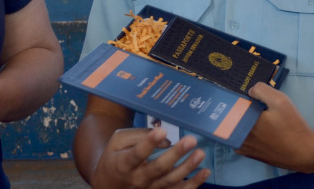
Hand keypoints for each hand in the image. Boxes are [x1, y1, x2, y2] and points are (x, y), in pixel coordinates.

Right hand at [91, 128, 209, 188]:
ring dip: (187, 168)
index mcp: (124, 164)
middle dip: (175, 154)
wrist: (109, 184)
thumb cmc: (116, 157)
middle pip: (158, 169)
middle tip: (190, 140)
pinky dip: (193, 184)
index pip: (136, 155)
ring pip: (170, 182)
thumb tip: (166, 139)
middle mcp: (137, 180)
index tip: (161, 130)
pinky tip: (204, 172)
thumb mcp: (118, 141)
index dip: (148, 143)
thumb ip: (139, 136)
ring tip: (200, 153)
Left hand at [236, 83, 313, 171]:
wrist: (304, 153)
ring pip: (235, 127)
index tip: (244, 93)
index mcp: (243, 123)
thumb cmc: (292, 126)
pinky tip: (261, 126)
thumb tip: (249, 92)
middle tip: (254, 102)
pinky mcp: (249, 154)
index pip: (230, 105)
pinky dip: (246, 130)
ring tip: (259, 113)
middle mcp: (237, 137)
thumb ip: (261, 90)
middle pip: (231, 117)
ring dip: (242, 119)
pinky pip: (241, 137)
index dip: (236, 97)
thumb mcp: (280, 100)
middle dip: (239, 107)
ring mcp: (242, 148)